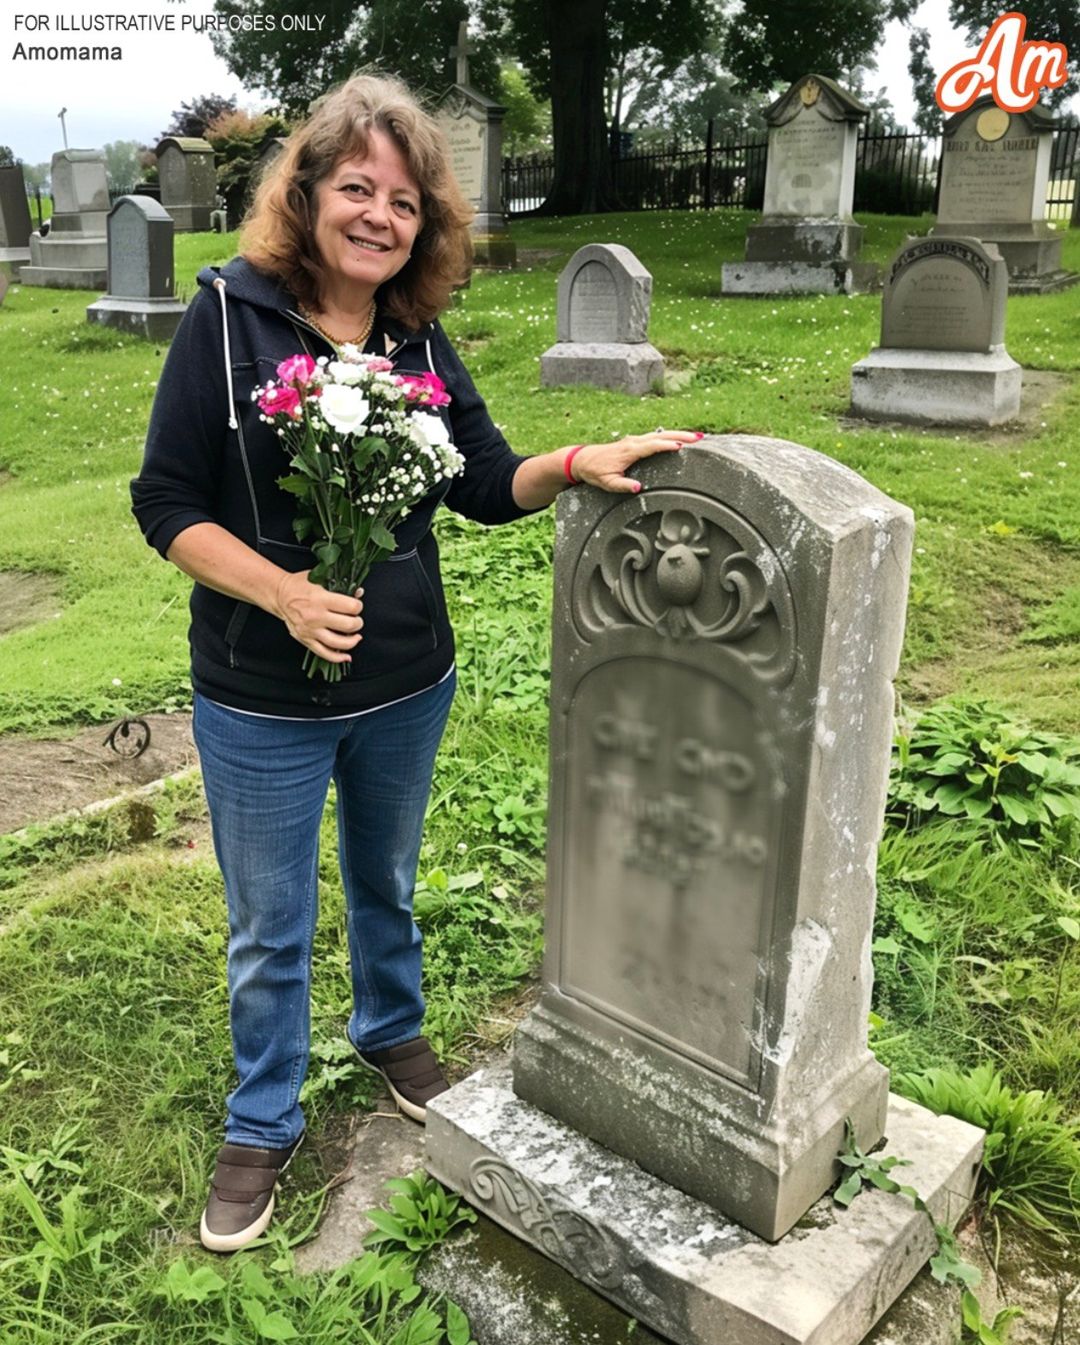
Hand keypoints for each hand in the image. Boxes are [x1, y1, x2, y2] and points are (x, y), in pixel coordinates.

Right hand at [274, 570, 363, 665]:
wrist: (279, 595)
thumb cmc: (299, 586)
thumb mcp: (319, 578)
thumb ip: (339, 586)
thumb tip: (358, 593)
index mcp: (320, 599)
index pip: (350, 607)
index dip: (358, 607)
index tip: (357, 606)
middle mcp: (315, 616)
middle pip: (348, 626)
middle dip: (357, 623)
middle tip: (357, 620)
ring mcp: (310, 630)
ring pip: (338, 643)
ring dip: (352, 641)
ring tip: (355, 636)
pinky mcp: (306, 640)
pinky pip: (324, 653)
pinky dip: (337, 657)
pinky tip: (346, 656)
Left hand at [569, 430, 703, 493]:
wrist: (582, 460)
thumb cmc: (595, 472)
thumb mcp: (607, 483)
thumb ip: (623, 486)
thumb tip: (638, 487)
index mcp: (629, 451)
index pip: (652, 446)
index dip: (667, 445)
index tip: (681, 447)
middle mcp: (633, 442)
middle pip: (661, 435)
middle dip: (680, 435)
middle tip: (698, 438)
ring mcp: (634, 440)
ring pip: (660, 434)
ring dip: (678, 434)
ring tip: (696, 437)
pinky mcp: (635, 442)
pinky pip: (655, 437)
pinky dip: (669, 436)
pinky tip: (680, 439)